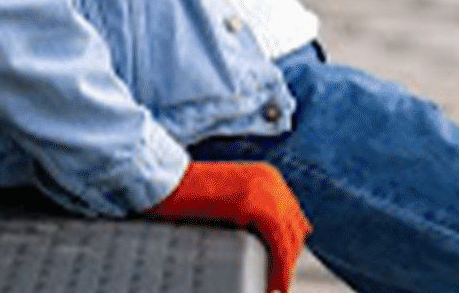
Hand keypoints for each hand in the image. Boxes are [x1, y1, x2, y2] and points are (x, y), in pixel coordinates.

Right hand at [144, 160, 310, 291]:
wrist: (163, 181)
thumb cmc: (185, 195)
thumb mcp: (226, 199)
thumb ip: (247, 212)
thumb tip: (264, 242)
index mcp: (267, 177)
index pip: (291, 216)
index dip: (290, 245)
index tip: (282, 269)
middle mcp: (271, 180)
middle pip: (295, 226)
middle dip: (289, 258)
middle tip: (280, 283)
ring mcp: (263, 189)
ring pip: (289, 236)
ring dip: (285, 266)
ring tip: (277, 287)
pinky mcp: (251, 203)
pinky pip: (277, 240)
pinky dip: (279, 265)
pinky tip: (275, 282)